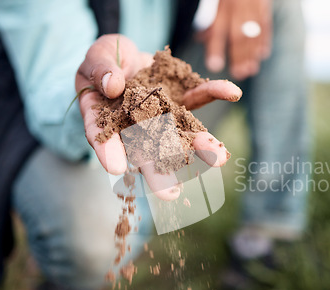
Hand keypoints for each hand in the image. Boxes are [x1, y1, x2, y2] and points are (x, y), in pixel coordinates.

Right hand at [76, 34, 241, 199]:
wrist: (129, 57)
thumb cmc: (105, 61)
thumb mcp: (96, 56)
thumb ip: (101, 68)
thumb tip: (112, 85)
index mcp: (108, 121)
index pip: (104, 137)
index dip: (108, 151)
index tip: (115, 168)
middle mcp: (139, 126)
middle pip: (146, 151)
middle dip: (159, 172)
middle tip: (170, 194)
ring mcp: (164, 115)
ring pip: (181, 133)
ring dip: (200, 144)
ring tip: (219, 157)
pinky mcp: (183, 99)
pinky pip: (199, 96)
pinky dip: (215, 92)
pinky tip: (233, 92)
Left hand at [201, 0, 271, 80]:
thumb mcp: (219, 1)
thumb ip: (212, 19)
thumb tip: (200, 39)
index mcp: (224, 4)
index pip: (218, 29)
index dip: (215, 48)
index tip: (214, 66)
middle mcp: (239, 5)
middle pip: (238, 35)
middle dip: (238, 57)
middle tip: (238, 74)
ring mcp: (254, 4)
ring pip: (253, 33)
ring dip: (252, 54)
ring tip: (250, 70)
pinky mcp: (265, 4)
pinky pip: (266, 24)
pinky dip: (264, 40)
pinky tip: (262, 54)